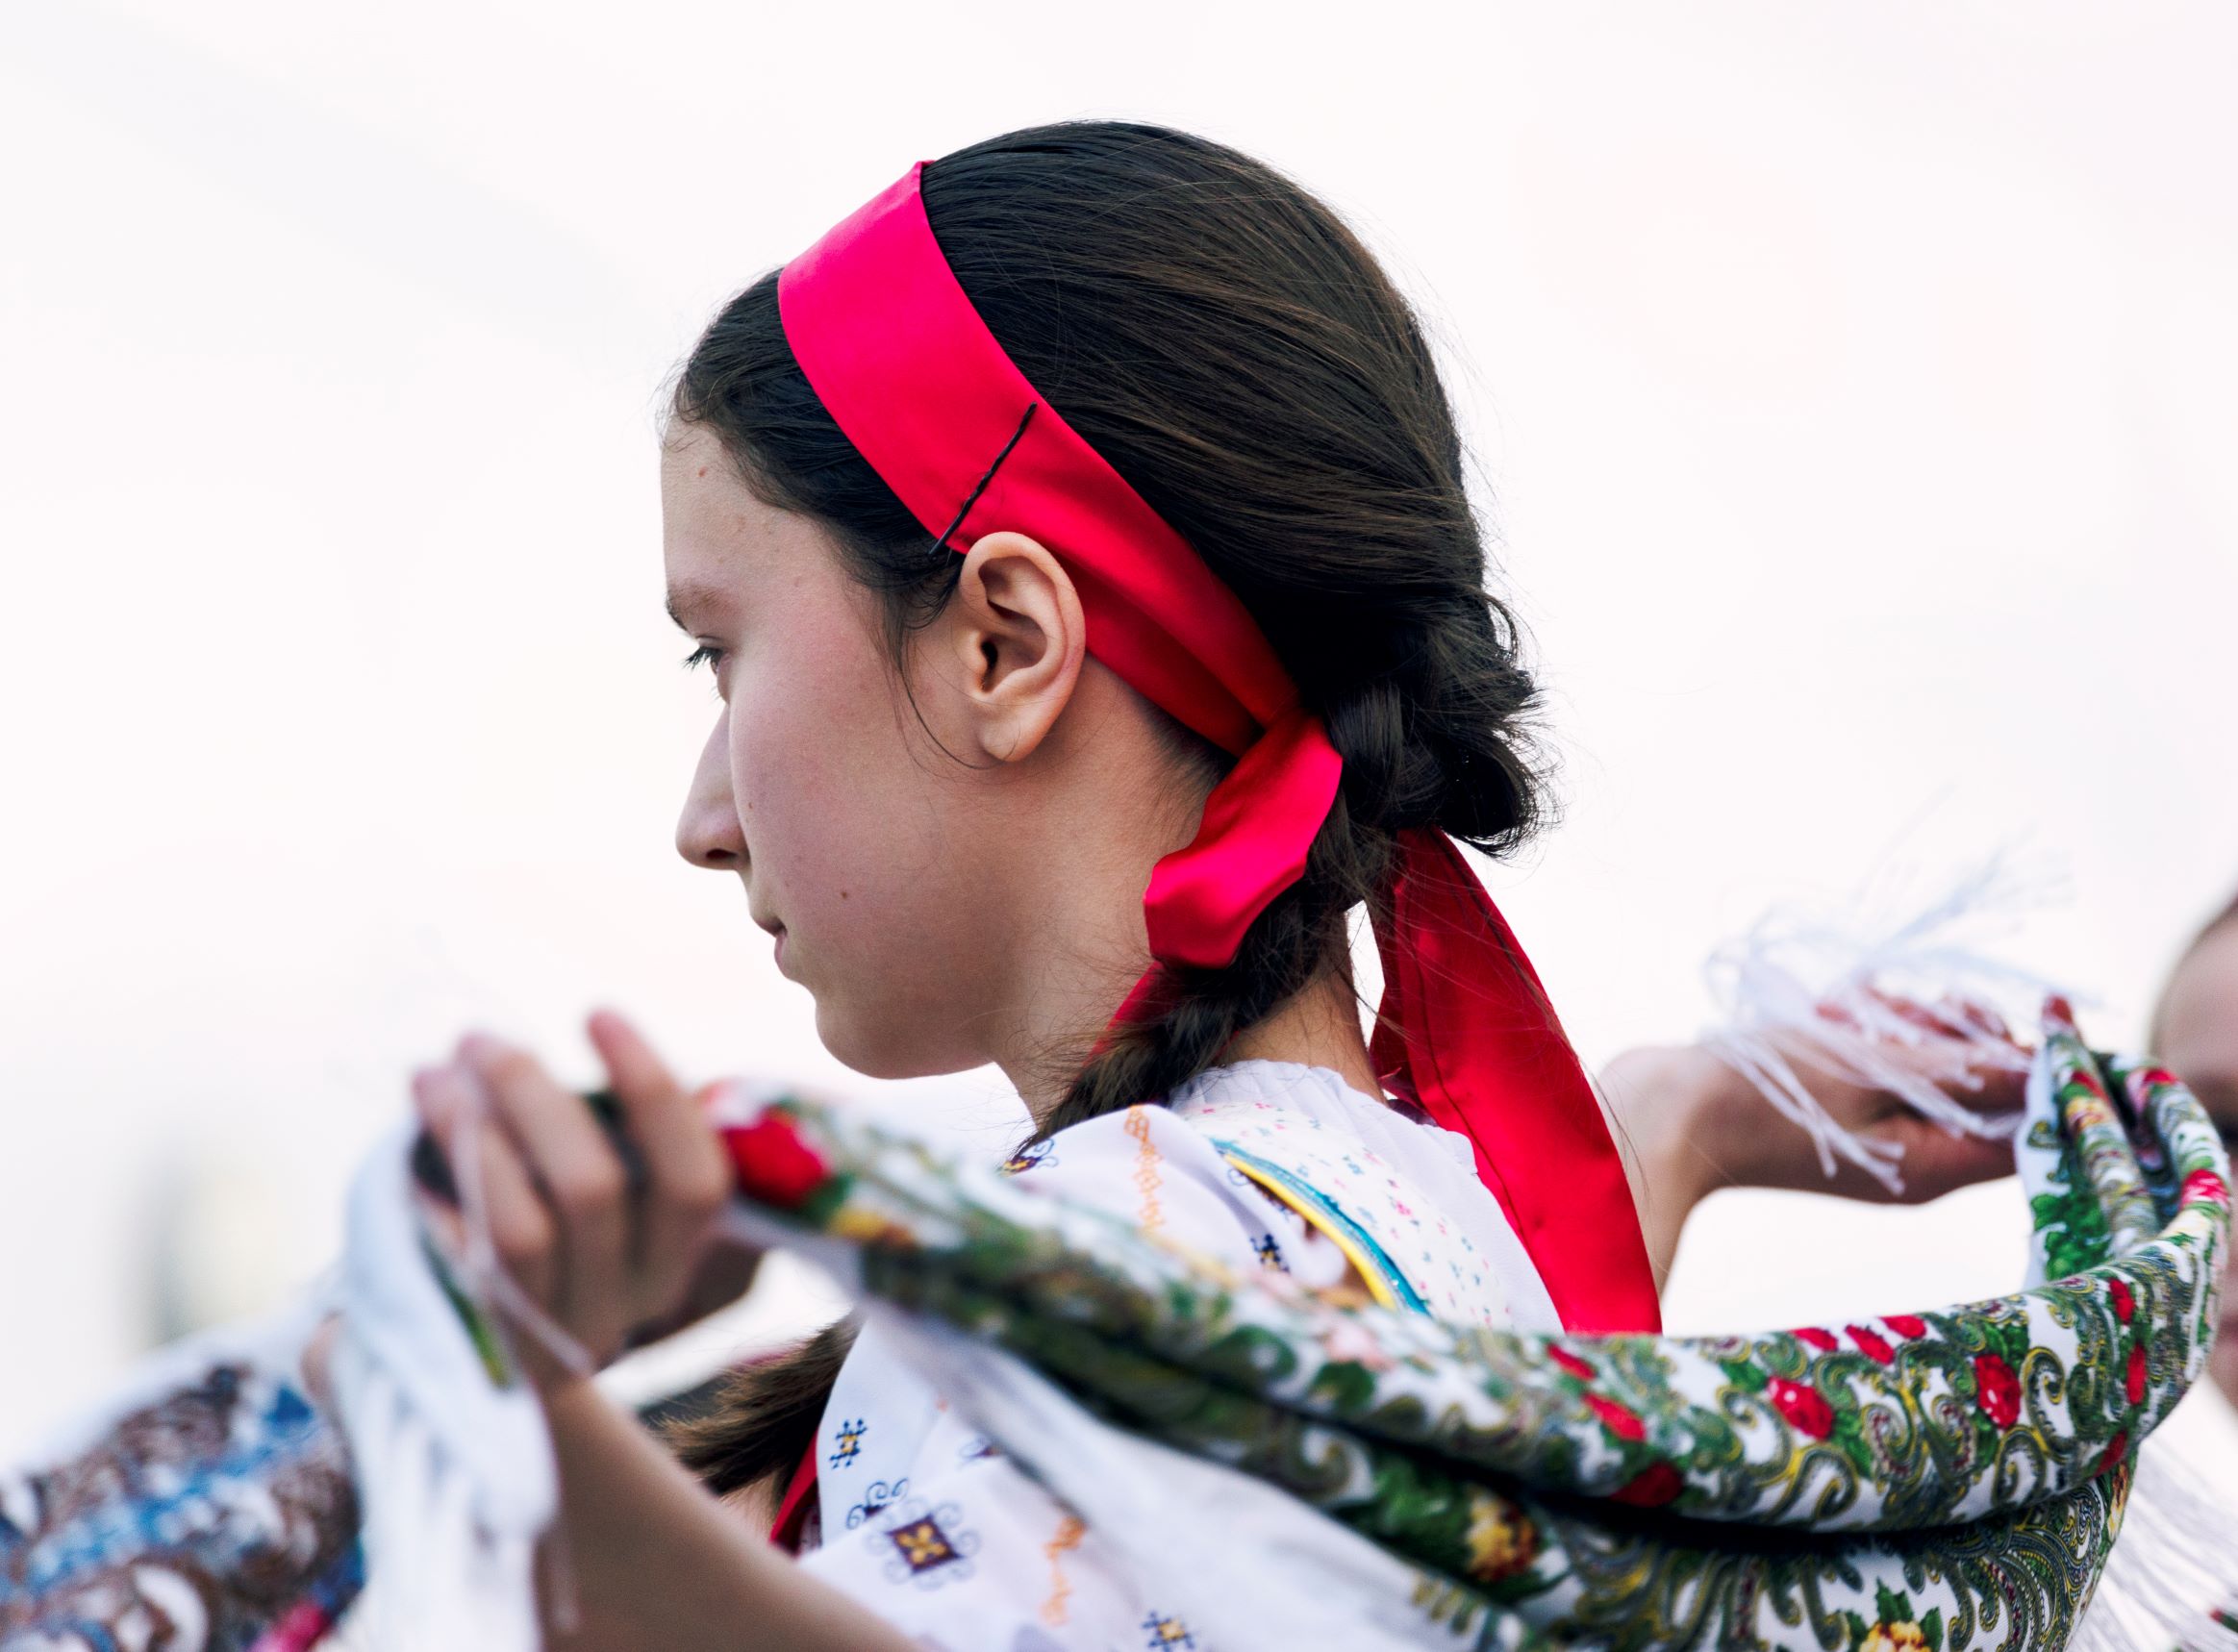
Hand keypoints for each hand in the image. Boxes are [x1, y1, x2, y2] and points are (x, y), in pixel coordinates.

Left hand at [410, 1009, 734, 1390]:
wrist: (520, 1383)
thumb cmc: (579, 1248)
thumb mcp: (627, 1206)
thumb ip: (631, 1138)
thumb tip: (600, 1038)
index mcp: (684, 1257)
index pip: (694, 1178)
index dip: (651, 1089)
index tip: (598, 1012)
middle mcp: (631, 1305)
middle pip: (592, 1189)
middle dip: (528, 1095)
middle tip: (478, 1040)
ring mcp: (557, 1333)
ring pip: (520, 1229)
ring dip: (469, 1134)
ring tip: (433, 1076)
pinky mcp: (487, 1348)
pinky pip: (458, 1265)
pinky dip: (434, 1198)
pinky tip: (411, 1152)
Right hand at [1603, 997, 2025, 1284]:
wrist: (1665, 1111)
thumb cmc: (1766, 1097)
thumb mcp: (1874, 1071)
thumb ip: (1966, 1069)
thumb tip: (2043, 1065)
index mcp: (1934, 1166)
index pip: (2028, 1123)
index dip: (2043, 1065)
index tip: (2039, 1007)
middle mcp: (1914, 1157)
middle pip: (1983, 1088)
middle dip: (1962, 1035)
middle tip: (1922, 1010)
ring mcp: (1872, 1132)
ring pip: (1930, 1065)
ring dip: (1905, 1025)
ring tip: (1852, 1013)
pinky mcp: (1835, 1107)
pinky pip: (1879, 1061)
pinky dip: (1863, 1031)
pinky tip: (1827, 1016)